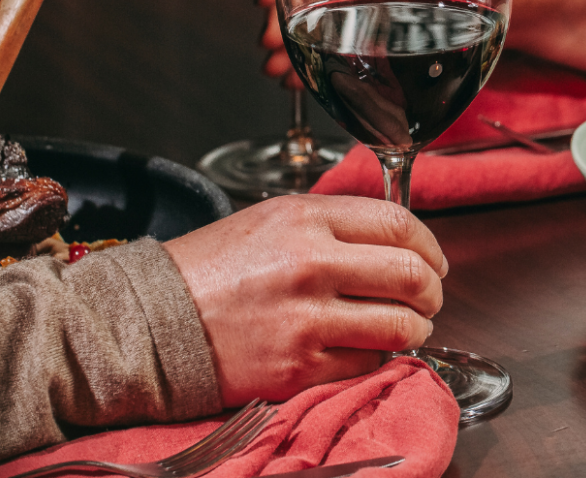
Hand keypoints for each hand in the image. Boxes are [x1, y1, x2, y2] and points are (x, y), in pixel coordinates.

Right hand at [164, 194, 447, 404]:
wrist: (152, 321)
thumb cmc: (211, 270)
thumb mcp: (271, 219)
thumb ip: (332, 224)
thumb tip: (393, 239)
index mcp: (305, 219)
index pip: (399, 224)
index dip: (429, 246)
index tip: (433, 261)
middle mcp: (310, 264)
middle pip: (411, 274)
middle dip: (432, 291)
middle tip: (428, 298)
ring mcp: (307, 319)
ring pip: (401, 325)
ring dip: (415, 329)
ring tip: (405, 327)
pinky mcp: (299, 367)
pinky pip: (368, 362)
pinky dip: (377, 357)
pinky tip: (364, 348)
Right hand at [259, 0, 490, 89]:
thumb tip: (309, 16)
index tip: (269, 1)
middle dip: (286, 13)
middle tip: (270, 47)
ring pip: (326, 1)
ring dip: (300, 37)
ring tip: (280, 72)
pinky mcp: (394, 3)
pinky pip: (348, 21)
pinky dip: (326, 46)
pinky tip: (308, 77)